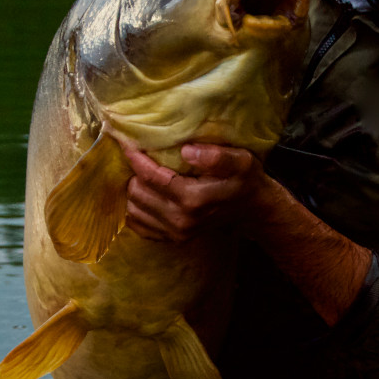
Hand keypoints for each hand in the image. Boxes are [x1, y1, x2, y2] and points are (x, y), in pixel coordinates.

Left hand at [124, 143, 264, 242]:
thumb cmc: (245, 180)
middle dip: (134, 173)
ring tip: (142, 173)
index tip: (126, 140)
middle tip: (138, 156)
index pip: (150, 177)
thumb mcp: (241, 161)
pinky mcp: (172, 239)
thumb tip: (185, 151)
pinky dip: (137, 208)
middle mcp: (180, 220)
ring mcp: (175, 233)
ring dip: (134, 190)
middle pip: (136, 193)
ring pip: (133, 210)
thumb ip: (217, 157)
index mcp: (193, 199)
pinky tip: (146, 193)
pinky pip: (138, 225)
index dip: (135, 157)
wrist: (253, 209)